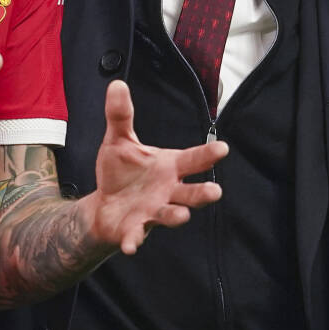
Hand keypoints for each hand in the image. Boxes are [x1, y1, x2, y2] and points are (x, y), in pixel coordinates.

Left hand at [83, 80, 227, 254]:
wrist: (105, 204)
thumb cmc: (120, 171)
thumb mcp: (118, 140)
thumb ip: (120, 115)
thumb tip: (116, 83)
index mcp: (169, 166)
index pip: (193, 159)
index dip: (208, 155)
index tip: (223, 147)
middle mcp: (167, 190)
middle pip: (191, 192)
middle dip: (202, 193)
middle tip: (215, 191)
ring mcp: (153, 211)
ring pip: (171, 214)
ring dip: (176, 216)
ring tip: (182, 215)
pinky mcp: (135, 228)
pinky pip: (137, 235)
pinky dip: (135, 240)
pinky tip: (131, 246)